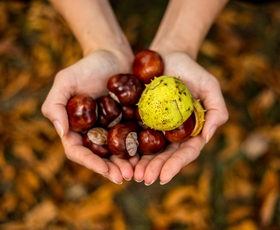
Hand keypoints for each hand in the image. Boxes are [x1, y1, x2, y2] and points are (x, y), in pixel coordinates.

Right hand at [42, 50, 137, 183]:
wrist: (113, 55)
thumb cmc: (87, 66)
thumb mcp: (65, 80)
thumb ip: (55, 105)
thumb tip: (62, 133)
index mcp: (76, 127)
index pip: (79, 151)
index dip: (91, 163)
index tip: (105, 171)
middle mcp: (94, 131)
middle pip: (100, 157)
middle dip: (112, 169)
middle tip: (126, 177)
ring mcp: (112, 128)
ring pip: (117, 152)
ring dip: (126, 164)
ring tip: (138, 172)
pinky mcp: (128, 122)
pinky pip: (133, 139)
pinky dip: (139, 150)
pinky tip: (148, 156)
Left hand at [134, 51, 228, 184]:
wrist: (168, 56)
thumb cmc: (192, 70)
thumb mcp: (210, 86)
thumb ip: (216, 110)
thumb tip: (206, 137)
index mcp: (191, 130)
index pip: (185, 153)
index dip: (175, 166)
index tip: (163, 178)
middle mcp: (173, 132)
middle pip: (165, 155)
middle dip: (155, 168)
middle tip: (143, 178)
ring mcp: (156, 127)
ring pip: (149, 149)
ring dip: (141, 163)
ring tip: (132, 174)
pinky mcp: (141, 118)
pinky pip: (135, 134)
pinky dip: (130, 146)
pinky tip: (122, 155)